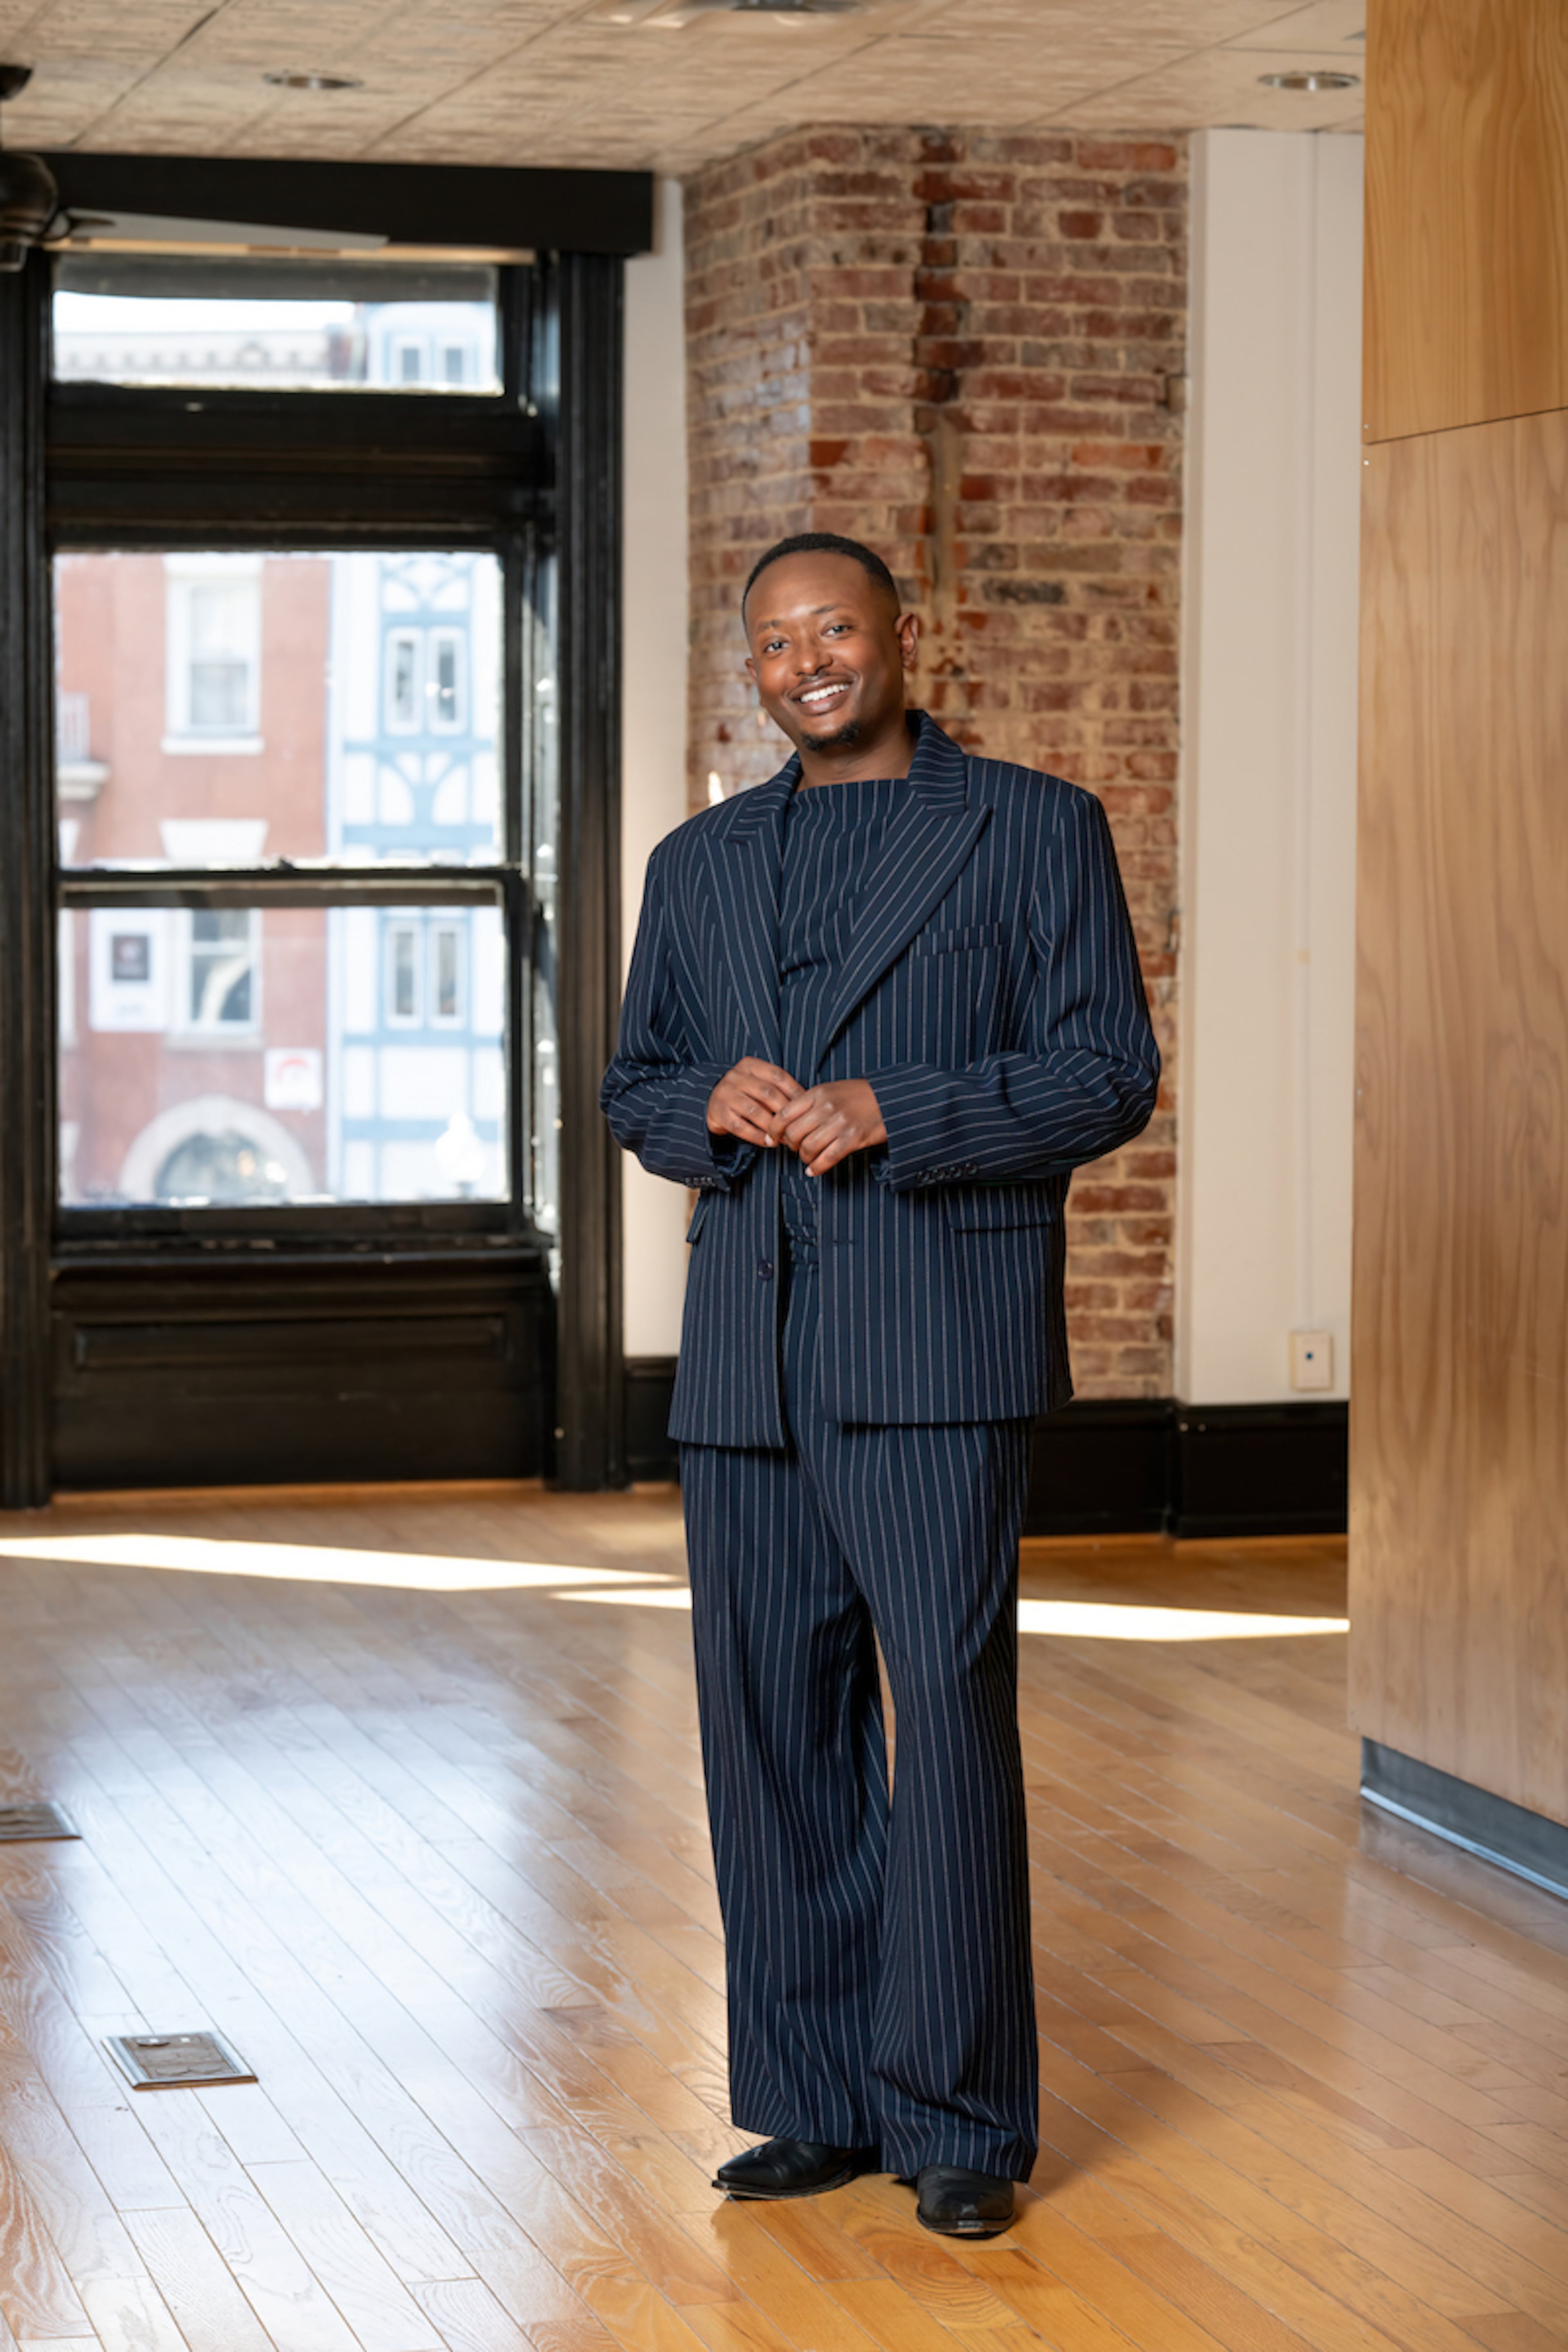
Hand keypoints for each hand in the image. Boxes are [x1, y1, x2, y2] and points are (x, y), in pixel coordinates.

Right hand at [707, 1058, 802, 1145]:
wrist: (714, 1103)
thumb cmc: (746, 1094)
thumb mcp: (759, 1084)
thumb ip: (778, 1089)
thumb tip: (806, 1103)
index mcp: (749, 1065)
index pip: (777, 1075)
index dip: (794, 1091)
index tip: (806, 1107)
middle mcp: (735, 1076)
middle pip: (767, 1093)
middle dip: (784, 1112)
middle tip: (796, 1126)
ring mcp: (724, 1094)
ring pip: (754, 1111)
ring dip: (772, 1127)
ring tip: (784, 1138)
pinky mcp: (718, 1112)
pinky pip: (741, 1127)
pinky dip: (757, 1136)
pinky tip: (768, 1142)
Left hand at [767, 1079, 886, 1175]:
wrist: (889, 1099)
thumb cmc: (858, 1096)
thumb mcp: (830, 1090)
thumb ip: (809, 1103)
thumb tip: (786, 1122)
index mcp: (817, 1093)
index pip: (783, 1114)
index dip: (774, 1130)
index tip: (773, 1138)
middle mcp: (826, 1108)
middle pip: (793, 1134)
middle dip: (790, 1146)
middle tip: (795, 1147)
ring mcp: (839, 1123)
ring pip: (808, 1148)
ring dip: (804, 1157)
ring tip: (808, 1158)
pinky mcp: (852, 1139)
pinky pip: (827, 1158)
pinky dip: (817, 1168)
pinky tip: (813, 1170)